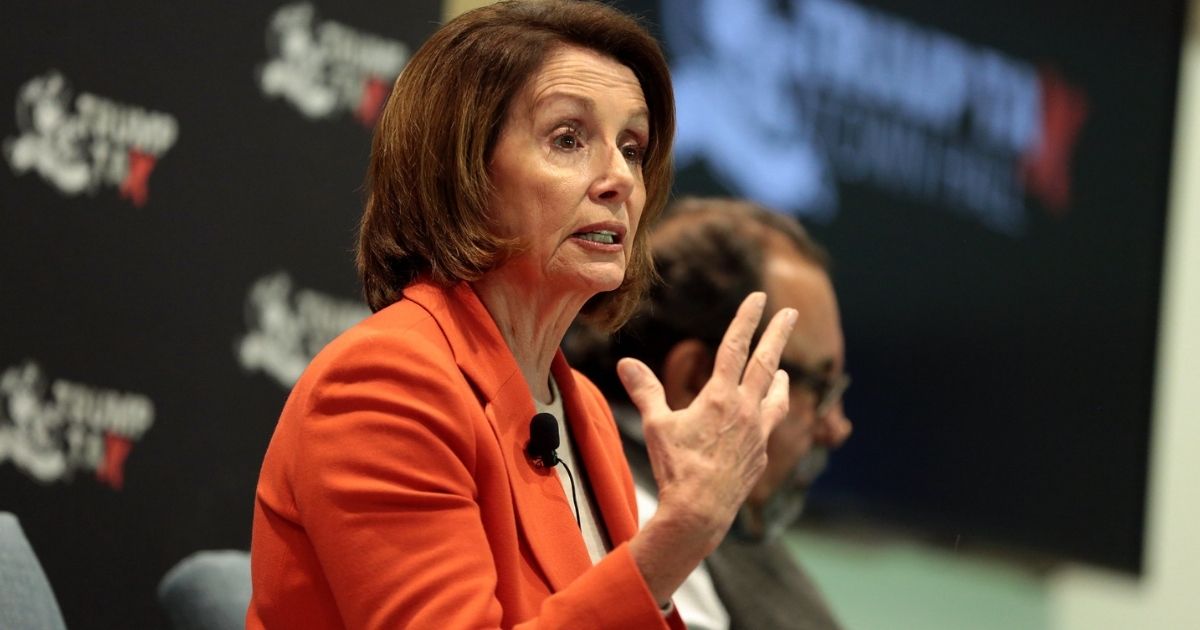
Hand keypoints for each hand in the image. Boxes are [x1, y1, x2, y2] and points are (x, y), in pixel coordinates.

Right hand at [620, 292, 795, 600]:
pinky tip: (764, 416)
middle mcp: (746, 410)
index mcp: (720, 397)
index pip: (735, 347)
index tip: (759, 298)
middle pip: (767, 363)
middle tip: (792, 312)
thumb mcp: (657, 425)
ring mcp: (758, 434)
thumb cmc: (676, 467)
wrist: (701, 512)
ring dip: (781, 379)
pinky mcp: (760, 455)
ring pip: (777, 397)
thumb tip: (626, 363)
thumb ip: (645, 391)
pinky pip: (770, 426)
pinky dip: (770, 413)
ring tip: (784, 370)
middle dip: (778, 334)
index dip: (747, 319)